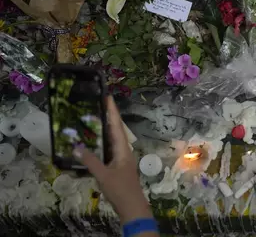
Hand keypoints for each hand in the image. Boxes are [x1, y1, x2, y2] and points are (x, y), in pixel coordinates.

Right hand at [73, 96, 151, 223]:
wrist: (132, 206)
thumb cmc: (120, 190)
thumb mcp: (103, 175)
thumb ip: (90, 161)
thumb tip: (76, 147)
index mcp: (123, 149)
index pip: (117, 126)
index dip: (112, 112)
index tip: (108, 97)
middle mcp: (123, 150)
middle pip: (116, 129)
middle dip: (109, 116)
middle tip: (99, 102)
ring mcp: (121, 158)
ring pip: (113, 138)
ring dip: (105, 127)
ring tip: (95, 116)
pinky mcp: (117, 165)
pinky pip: (109, 148)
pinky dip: (102, 141)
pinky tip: (94, 141)